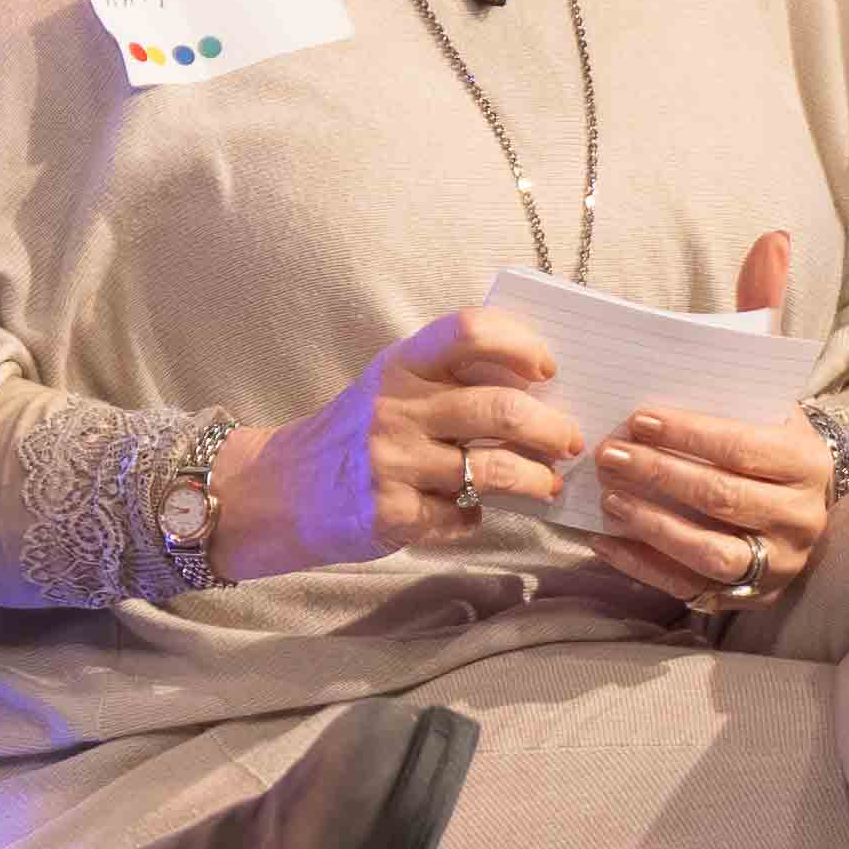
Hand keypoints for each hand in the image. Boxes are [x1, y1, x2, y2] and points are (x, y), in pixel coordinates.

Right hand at [208, 290, 594, 579]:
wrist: (277, 491)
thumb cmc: (352, 436)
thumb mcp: (390, 389)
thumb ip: (447, 381)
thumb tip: (538, 390)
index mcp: (401, 366)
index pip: (469, 331)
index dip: (519, 344)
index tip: (547, 369)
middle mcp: (396, 408)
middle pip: (500, 408)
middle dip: (552, 428)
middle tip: (570, 441)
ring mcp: (392, 462)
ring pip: (494, 469)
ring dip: (536, 479)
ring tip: (547, 483)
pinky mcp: (391, 513)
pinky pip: (463, 516)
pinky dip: (477, 517)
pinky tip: (470, 513)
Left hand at [579, 230, 848, 627]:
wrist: (793, 503)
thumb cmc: (762, 429)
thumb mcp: (766, 376)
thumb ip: (761, 311)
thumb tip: (772, 238)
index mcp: (804, 457)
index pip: (744, 448)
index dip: (690, 435)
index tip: (638, 418)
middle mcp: (798, 514)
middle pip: (722, 498)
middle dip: (660, 476)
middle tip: (607, 455)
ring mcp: (773, 561)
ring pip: (709, 550)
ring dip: (651, 524)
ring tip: (604, 497)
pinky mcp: (743, 596)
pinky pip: (689, 588)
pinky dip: (642, 565)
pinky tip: (600, 539)